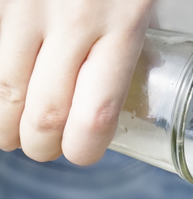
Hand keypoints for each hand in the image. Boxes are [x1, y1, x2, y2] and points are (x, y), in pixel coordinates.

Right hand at [0, 0, 155, 164]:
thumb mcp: (141, 4)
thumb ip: (130, 48)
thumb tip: (138, 104)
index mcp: (124, 25)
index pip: (96, 119)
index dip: (82, 150)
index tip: (79, 152)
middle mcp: (75, 17)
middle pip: (45, 115)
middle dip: (39, 145)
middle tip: (42, 146)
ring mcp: (29, 3)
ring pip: (5, 91)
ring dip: (5, 124)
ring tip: (11, 130)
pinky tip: (4, 95)